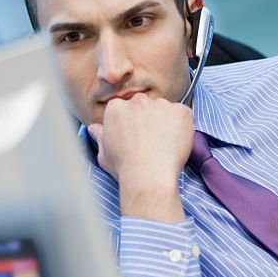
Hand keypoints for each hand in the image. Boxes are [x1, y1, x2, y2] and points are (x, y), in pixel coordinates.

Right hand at [88, 94, 192, 220]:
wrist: (149, 175)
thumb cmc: (125, 167)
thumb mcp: (104, 154)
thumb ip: (100, 137)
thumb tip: (95, 129)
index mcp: (116, 107)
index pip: (125, 108)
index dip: (131, 123)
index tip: (135, 135)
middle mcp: (138, 101)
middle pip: (144, 106)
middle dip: (148, 119)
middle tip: (150, 140)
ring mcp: (161, 104)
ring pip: (164, 109)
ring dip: (165, 121)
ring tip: (163, 144)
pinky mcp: (181, 111)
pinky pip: (182, 115)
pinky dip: (182, 126)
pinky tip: (175, 142)